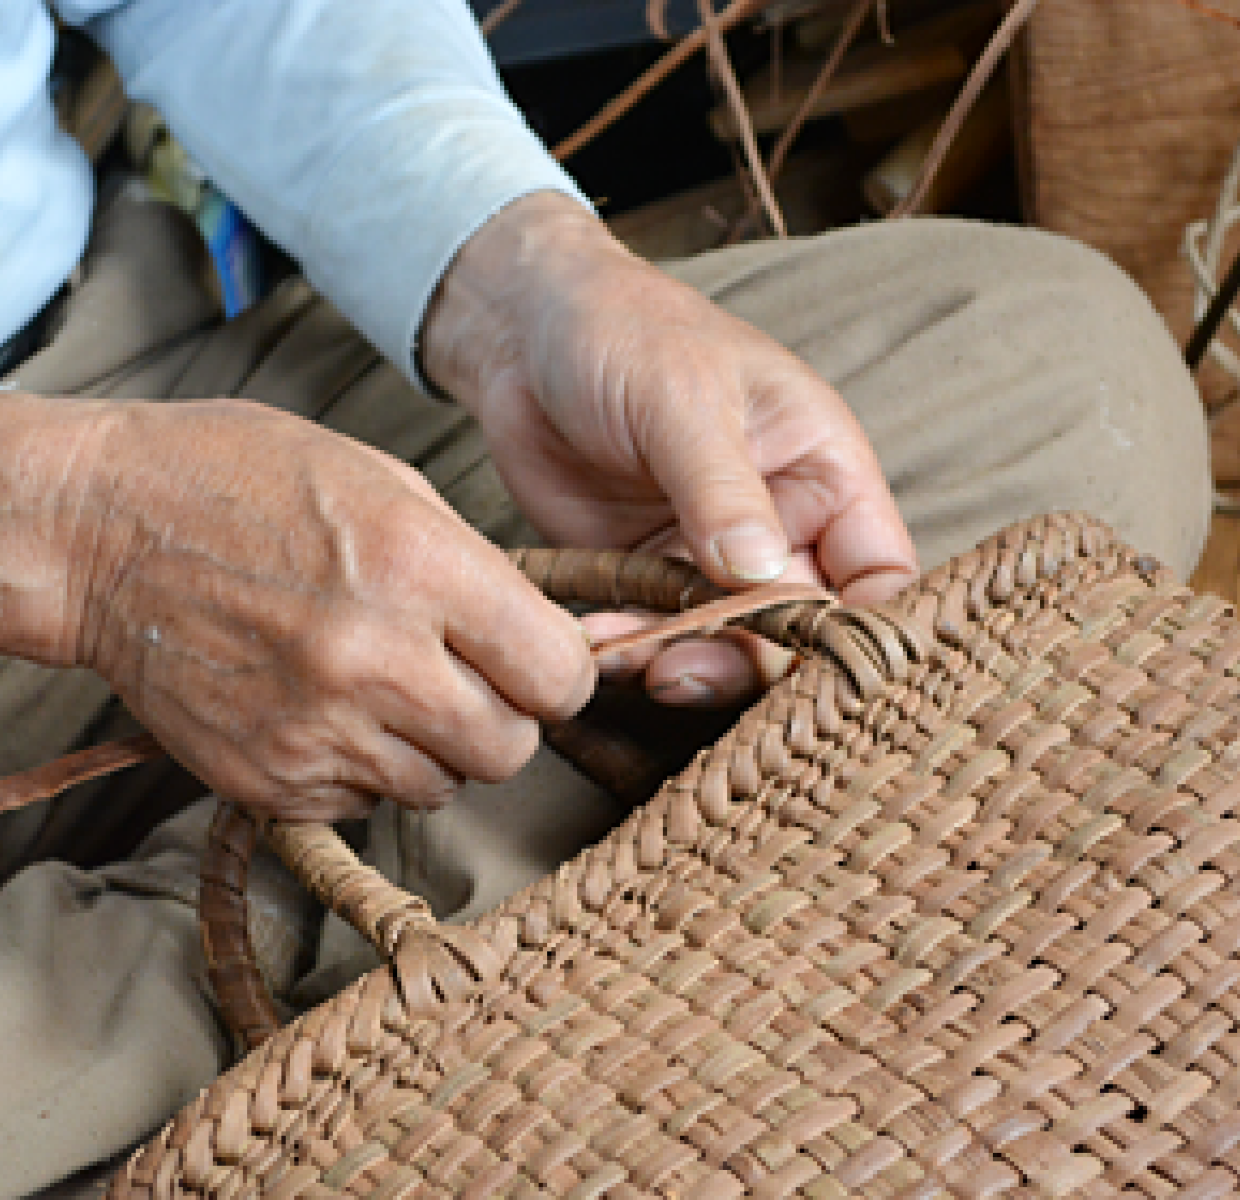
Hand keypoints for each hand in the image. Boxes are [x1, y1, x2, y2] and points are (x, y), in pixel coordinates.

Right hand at [53, 399, 593, 818]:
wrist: (99, 529)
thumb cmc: (241, 483)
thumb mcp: (383, 481)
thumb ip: (472, 566)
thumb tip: (535, 632)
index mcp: (418, 567)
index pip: (557, 673)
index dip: (564, 674)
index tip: (544, 667)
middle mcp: (374, 658)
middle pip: (513, 749)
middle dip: (510, 721)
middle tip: (476, 686)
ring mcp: (315, 729)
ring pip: (444, 787)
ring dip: (439, 751)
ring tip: (393, 693)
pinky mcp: (266, 778)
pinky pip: (366, 805)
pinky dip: (368, 771)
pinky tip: (333, 712)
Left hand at [422, 193, 917, 702]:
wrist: (525, 334)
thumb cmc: (628, 332)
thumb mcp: (683, 399)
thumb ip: (723, 489)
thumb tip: (758, 575)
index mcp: (824, 473)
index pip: (879, 575)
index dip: (860, 629)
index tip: (813, 663)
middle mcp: (779, 525)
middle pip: (800, 632)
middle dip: (750, 661)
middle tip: (687, 668)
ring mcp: (709, 557)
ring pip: (726, 646)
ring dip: (686, 665)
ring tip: (634, 660)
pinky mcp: (645, 574)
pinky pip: (653, 632)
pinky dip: (629, 647)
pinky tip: (595, 639)